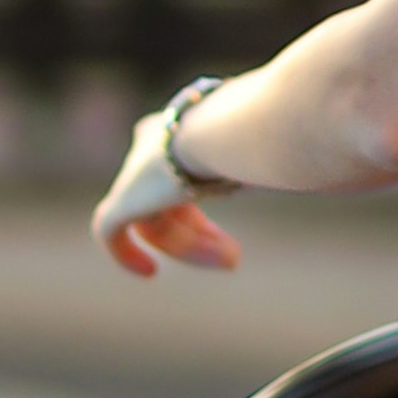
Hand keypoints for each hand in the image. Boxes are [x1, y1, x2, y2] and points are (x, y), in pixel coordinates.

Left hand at [95, 105, 243, 280]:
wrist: (229, 130)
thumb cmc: (255, 134)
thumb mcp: (259, 143)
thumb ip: (258, 155)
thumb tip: (286, 161)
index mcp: (173, 126)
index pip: (177, 172)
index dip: (198, 205)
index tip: (222, 229)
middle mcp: (148, 146)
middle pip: (168, 204)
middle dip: (201, 234)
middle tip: (234, 256)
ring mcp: (132, 172)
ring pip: (154, 223)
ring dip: (190, 247)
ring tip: (231, 260)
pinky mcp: (120, 199)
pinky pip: (110, 233)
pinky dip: (126, 255)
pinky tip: (149, 272)